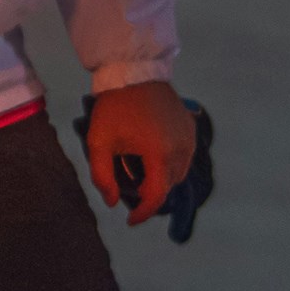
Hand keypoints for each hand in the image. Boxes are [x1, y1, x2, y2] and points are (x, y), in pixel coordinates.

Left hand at [82, 81, 196, 225]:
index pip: (155, 197)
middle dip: (149, 195)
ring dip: (162, 180)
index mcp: (159, 155)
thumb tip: (112, 202)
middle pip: (168, 187)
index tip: (130, 220)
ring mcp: (189, 137)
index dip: (143, 214)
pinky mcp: (191, 127)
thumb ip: (102, 177)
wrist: (134, 71)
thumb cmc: (114, 107)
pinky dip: (171, 164)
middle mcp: (181, 149)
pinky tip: (154, 157)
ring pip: (179, 174)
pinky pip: (185, 157)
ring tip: (141, 173)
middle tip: (129, 189)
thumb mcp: (99, 142)